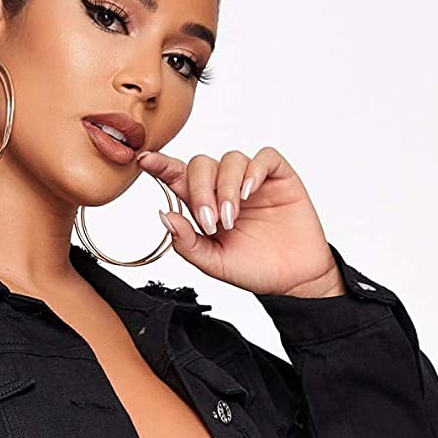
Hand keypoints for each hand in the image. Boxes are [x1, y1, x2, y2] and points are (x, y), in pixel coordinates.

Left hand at [133, 145, 344, 297]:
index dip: (162, 166)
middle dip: (201, 191)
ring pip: (230, 159)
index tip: (144, 160)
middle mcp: (226, 188)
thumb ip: (187, 242)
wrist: (293, 280)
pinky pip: (264, 157)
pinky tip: (249, 193)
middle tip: (210, 221)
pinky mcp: (279, 177)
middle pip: (202, 165)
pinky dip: (254, 170)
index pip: (179, 178)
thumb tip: (164, 216)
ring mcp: (253, 181)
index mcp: (205, 206)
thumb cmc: (253, 269)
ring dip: (226, 187)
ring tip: (231, 218)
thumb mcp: (213, 262)